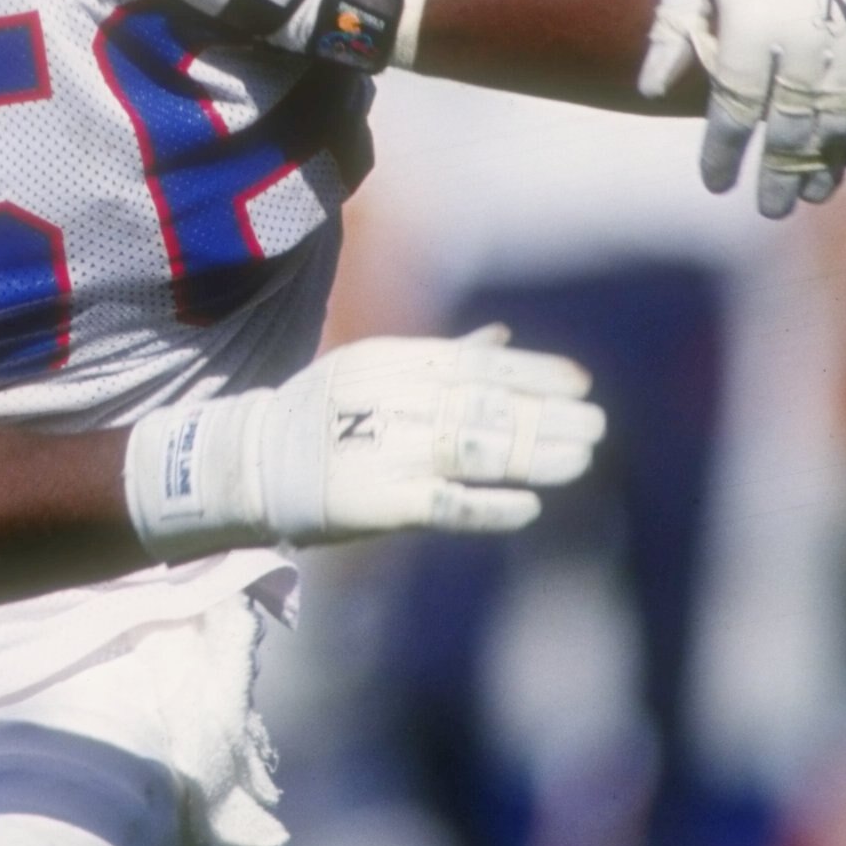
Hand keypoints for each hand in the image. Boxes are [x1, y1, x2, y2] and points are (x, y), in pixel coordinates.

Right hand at [124, 327, 602, 558]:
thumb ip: (441, 359)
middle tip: (597, 426)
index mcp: (391, 361)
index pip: (478, 364)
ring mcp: (383, 450)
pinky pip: (446, 505)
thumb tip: (501, 338)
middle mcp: (391, 399)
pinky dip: (490, 506)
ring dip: (534, 457)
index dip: (534, 373)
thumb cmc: (321, 416)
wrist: (248, 463)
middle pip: (486, 407)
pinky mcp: (375, 502)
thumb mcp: (374, 370)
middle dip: (547, 417)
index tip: (581, 384)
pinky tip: (528, 507)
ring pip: (476, 450)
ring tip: (580, 460)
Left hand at [637, 0, 845, 216]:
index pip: (734, 107)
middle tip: (770, 207)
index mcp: (751, 18)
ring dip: (825, 162)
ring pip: (843, 117)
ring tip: (809, 192)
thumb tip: (650, 88)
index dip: (725, 152)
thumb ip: (672, 25)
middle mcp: (808, 29)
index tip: (717, 183)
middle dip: (778, 171)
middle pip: (791, 123)